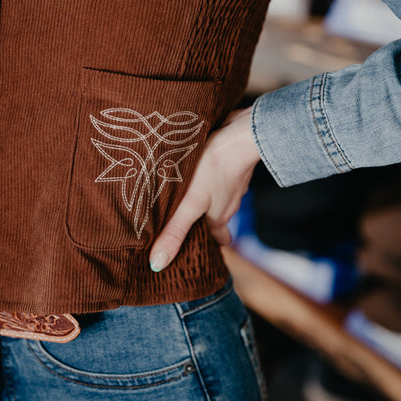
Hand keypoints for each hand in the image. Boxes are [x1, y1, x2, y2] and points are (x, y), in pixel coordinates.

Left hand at [149, 106, 258, 270]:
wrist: (242, 135)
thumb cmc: (216, 169)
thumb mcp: (190, 204)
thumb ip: (175, 231)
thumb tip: (158, 265)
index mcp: (219, 216)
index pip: (217, 237)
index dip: (210, 242)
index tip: (203, 246)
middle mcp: (229, 201)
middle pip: (218, 215)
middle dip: (206, 218)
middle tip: (192, 219)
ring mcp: (235, 181)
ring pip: (221, 193)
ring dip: (208, 194)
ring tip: (190, 190)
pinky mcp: (233, 160)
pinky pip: (223, 172)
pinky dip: (213, 172)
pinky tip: (200, 165)